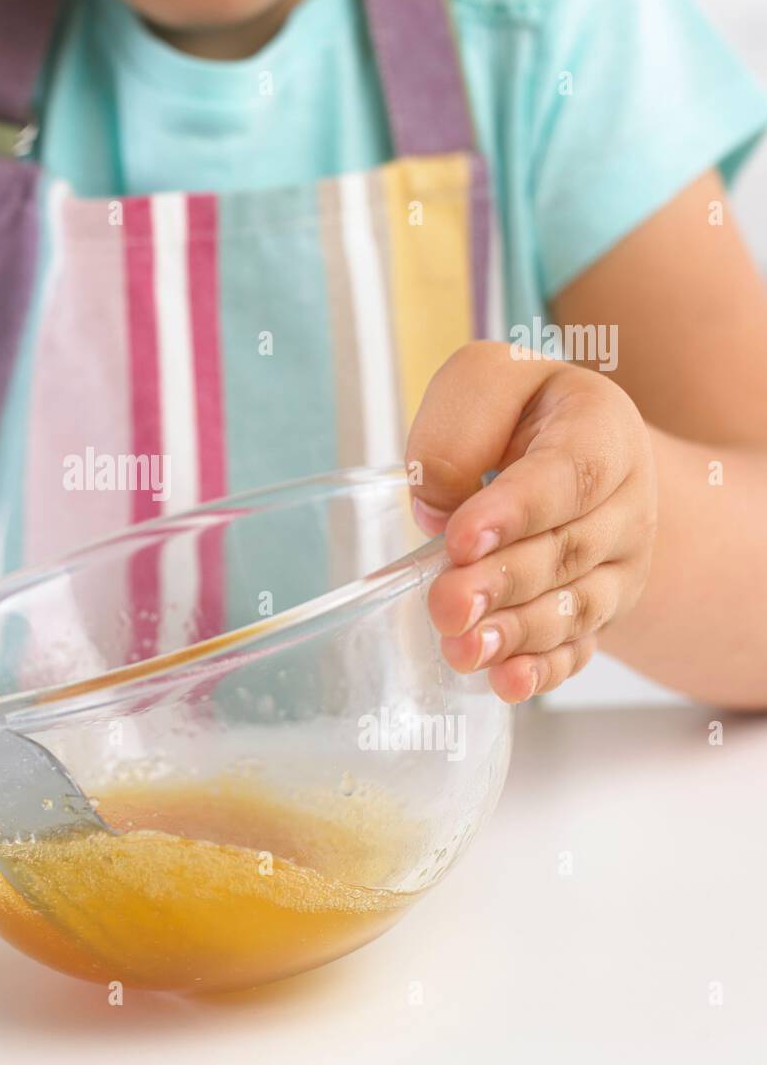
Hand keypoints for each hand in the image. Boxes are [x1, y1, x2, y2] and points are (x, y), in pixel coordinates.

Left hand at [405, 342, 657, 702]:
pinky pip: (580, 647)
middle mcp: (627, 502)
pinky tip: (505, 683)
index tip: (461, 538)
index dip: (515, 510)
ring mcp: (621, 564)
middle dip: (503, 583)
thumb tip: (438, 510)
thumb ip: (458, 432)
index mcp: (603, 430)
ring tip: (463, 648)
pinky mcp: (601, 610)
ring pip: (576, 608)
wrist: (578, 450)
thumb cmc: (518, 411)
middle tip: (447, 605)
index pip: (568, 474)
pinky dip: (543, 670)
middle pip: (567, 551)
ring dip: (517, 634)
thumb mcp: (486, 382)